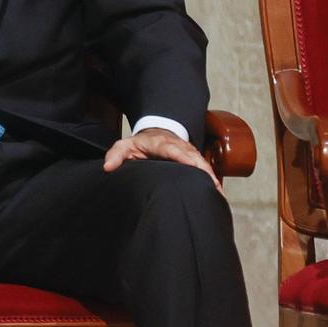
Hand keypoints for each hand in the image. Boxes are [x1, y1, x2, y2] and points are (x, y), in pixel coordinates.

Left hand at [102, 126, 219, 189]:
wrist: (154, 132)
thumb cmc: (140, 143)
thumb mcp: (125, 146)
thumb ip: (116, 155)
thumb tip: (108, 167)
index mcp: (162, 143)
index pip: (176, 150)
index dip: (187, 159)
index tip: (195, 168)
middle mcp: (179, 146)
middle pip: (195, 157)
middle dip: (205, 171)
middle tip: (214, 188)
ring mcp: (188, 151)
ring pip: (202, 162)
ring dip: (211, 176)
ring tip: (218, 193)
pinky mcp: (193, 158)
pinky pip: (203, 167)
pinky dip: (211, 178)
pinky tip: (217, 192)